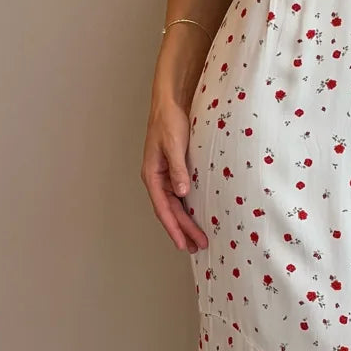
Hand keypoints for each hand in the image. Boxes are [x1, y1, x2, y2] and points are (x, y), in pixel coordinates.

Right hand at [141, 98, 208, 252]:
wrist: (170, 103)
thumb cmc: (169, 121)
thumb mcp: (174, 145)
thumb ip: (178, 169)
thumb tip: (182, 194)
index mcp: (152, 175)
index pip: (163, 209)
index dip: (173, 228)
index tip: (183, 244)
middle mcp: (157, 179)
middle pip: (169, 211)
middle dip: (183, 230)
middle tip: (198, 247)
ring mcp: (165, 175)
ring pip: (175, 205)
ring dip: (185, 222)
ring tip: (197, 240)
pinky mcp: (174, 169)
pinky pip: (179, 195)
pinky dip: (187, 208)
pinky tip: (195, 216)